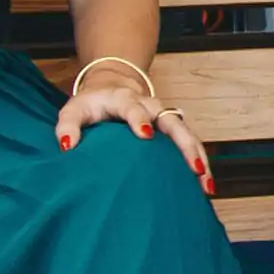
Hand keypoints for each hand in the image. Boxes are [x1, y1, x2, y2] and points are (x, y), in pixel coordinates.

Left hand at [55, 68, 213, 195]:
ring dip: (199, 157)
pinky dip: (200, 162)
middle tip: (193, 168)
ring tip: (206, 186)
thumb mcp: (74, 110)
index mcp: (124, 99)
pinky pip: (191, 144)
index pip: (133, 107)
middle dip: (184, 144)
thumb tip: (67, 147)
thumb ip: (67, 126)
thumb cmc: (92, 104)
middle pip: (172, 121)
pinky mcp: (173, 128)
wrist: (112, 86)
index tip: (146, 134)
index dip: (139, 118)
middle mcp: (150, 106)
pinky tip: (206, 187)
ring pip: (188, 134)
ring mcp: (165, 116)